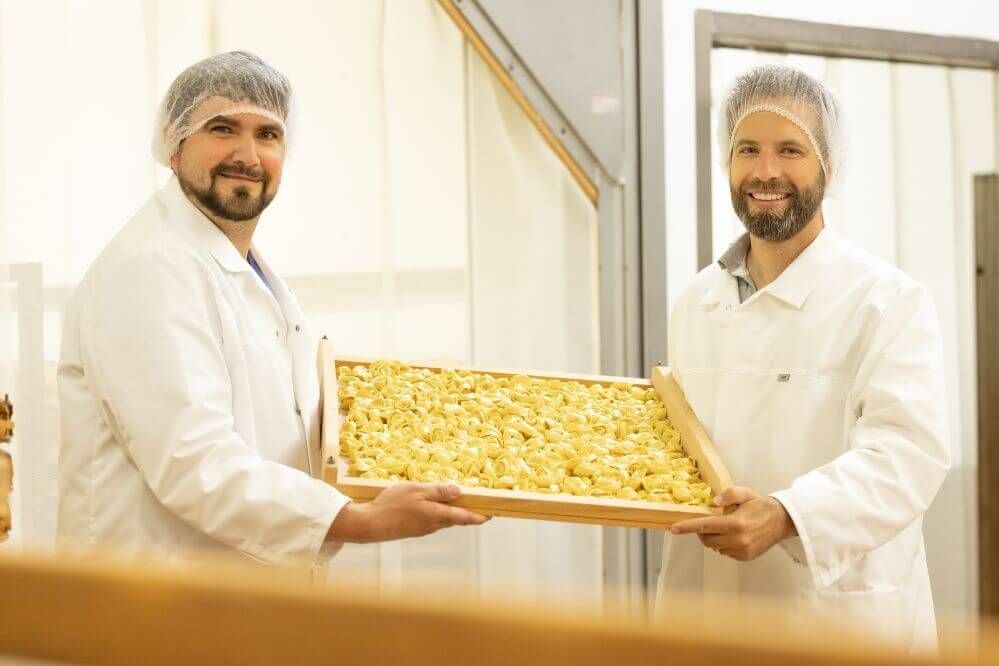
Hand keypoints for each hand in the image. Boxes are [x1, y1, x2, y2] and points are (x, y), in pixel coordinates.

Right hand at [327, 482, 489, 542]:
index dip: (480, 516)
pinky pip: (431, 520)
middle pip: (456, 519)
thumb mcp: (416, 490)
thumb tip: (458, 492)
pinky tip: (430, 504)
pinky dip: (437, 513)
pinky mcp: (413, 530)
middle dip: (467, 512)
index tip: (491, 514)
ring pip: (443, 520)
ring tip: (454, 499)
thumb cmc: (392, 504)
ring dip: (450, 512)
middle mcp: (433, 525)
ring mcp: (423, 529)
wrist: (370, 525)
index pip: (465, 517)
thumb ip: (438, 491)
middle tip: (476, 503)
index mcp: (437, 515)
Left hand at [669, 487, 796, 560]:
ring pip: (715, 547)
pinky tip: (734, 536)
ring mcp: (742, 551)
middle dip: (702, 532)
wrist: (782, 521)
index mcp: (736, 523)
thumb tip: (713, 502)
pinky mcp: (745, 557)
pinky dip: (724, 545)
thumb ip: (729, 494)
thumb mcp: (746, 493)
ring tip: (726, 528)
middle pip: (707, 539)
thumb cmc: (761, 505)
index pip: (705, 526)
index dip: (687, 527)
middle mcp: (738, 540)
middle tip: (709, 522)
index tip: (673, 529)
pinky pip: (725, 552)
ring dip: (714, 538)